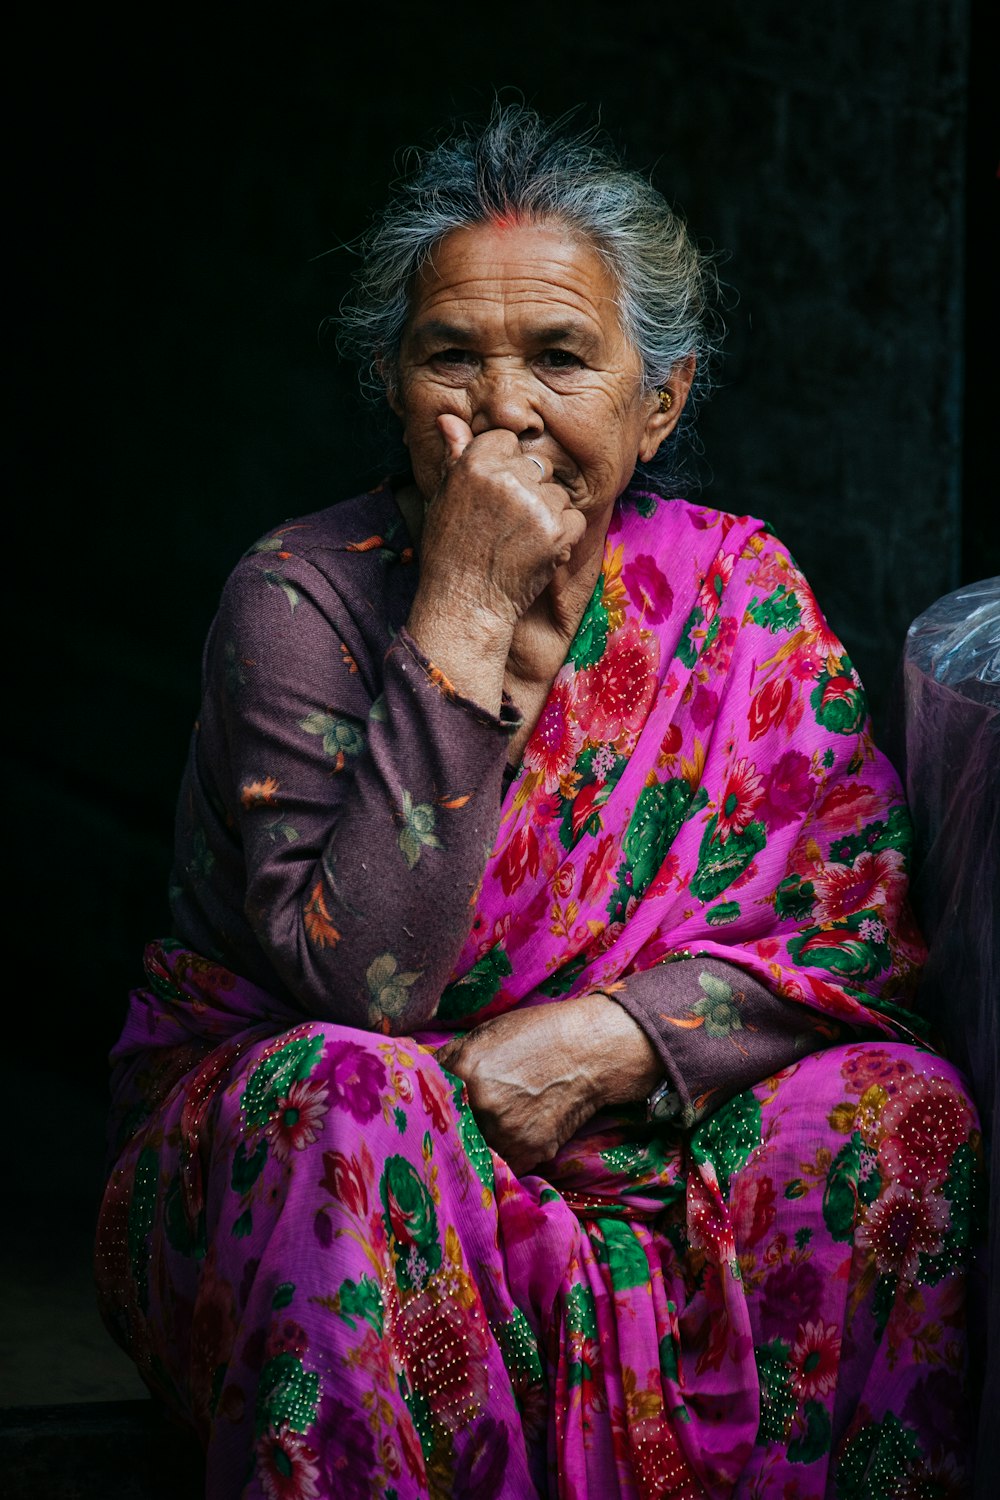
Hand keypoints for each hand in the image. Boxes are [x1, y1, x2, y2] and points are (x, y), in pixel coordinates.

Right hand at [408, 417, 586, 676]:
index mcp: (476, 463)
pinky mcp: (558, 531)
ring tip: (518, 541)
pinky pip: (574, 518)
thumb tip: (447, 417)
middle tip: (505, 523)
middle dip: (528, 489)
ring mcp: (535, 504)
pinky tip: (536, 552)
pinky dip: (563, 536)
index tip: (493, 495)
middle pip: (537, 464)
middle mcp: (507, 478)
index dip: (504, 467)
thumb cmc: (450, 551)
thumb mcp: (444, 497)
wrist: (464, 603)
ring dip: (547, 513)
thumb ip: (455, 454)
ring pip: (557, 492)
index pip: (508, 440)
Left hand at [434, 993, 660, 1175]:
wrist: (589, 1052)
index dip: (428, 1107)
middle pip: (449, 1129)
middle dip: (449, 1129)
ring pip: (474, 1151)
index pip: (428, 1101)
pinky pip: (501, 1165)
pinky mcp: (530, 1152)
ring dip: (474, 1146)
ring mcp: (507, 1132)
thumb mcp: (486, 1033)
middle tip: (452, 1127)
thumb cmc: (536, 1034)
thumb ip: (449, 1058)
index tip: (426, 1113)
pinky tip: (506, 1139)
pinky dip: (500, 1157)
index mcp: (465, 1071)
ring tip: (484, 1133)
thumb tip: (418, 1075)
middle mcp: (482, 1106)